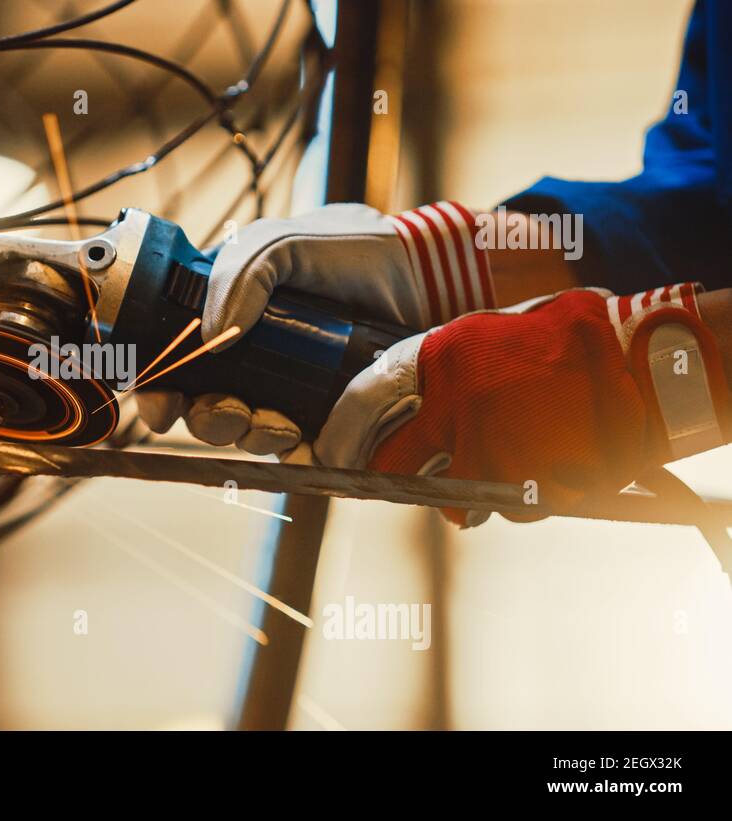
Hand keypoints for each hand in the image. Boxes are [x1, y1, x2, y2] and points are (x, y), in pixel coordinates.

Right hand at [138, 202, 492, 454]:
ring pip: (240, 435)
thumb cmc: (348, 252)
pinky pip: (290, 453)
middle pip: (202, 411)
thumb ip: (237, 275)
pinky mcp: (323, 421)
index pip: (176, 366)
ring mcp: (285, 395)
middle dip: (204, 419)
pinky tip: (295, 430)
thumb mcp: (280, 244)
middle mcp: (249, 364)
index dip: (161, 390)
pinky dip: (283, 449)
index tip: (161, 400)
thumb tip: (211, 337)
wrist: (419, 275)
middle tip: (227, 407)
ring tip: (268, 417)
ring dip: (242, 432)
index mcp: (226, 323)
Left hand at [314, 284, 730, 524]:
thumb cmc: (574, 336)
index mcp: (438, 360)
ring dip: (477, 491)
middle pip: (394, 466)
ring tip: (518, 459)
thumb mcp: (491, 332)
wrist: (645, 361)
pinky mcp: (524, 489)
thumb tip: (411, 399)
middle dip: (392, 480)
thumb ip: (446, 367)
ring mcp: (488, 454)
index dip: (339, 434)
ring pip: (457, 498)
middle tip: (401, 483)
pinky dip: (525, 498)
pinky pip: (510, 509)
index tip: (326, 454)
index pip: (361, 402)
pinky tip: (551, 466)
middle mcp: (452, 411)